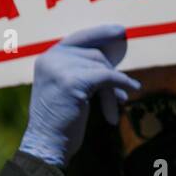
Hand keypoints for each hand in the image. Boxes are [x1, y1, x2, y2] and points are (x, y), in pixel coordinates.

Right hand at [20, 24, 140, 166]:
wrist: (46, 144)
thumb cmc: (60, 121)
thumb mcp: (65, 88)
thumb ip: (80, 70)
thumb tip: (111, 64)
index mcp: (47, 58)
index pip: (77, 38)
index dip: (100, 33)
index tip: (120, 30)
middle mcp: (50, 59)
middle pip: (95, 55)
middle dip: (110, 75)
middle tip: (121, 95)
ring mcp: (59, 68)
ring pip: (102, 68)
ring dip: (113, 88)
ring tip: (116, 105)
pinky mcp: (72, 80)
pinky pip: (107, 76)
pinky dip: (122, 84)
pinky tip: (130, 92)